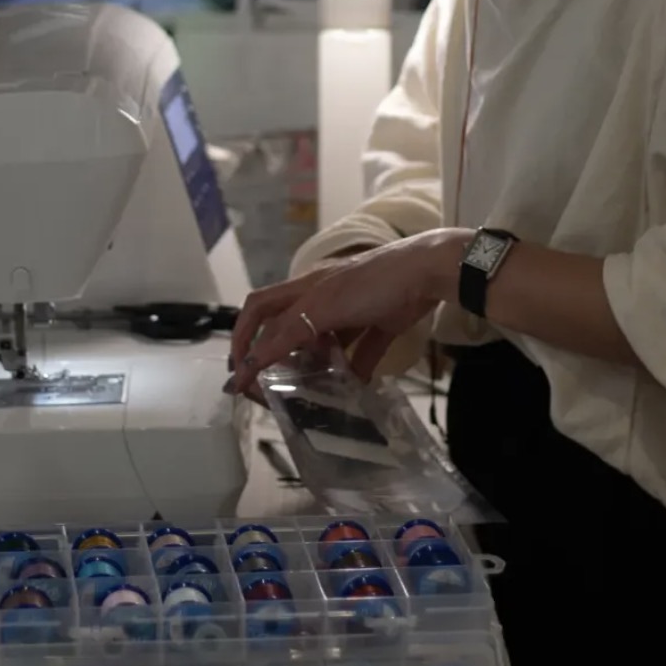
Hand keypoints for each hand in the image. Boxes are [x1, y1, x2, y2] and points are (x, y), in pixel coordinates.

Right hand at [229, 229, 470, 395]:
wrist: (428, 271)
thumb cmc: (372, 282)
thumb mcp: (323, 306)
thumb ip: (288, 333)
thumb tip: (252, 364)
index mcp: (304, 288)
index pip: (259, 310)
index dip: (243, 339)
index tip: (238, 375)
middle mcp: (322, 298)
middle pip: (288, 328)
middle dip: (276, 357)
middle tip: (270, 389)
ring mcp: (352, 310)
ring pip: (323, 342)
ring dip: (315, 366)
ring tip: (311, 393)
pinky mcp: (380, 322)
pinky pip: (360, 351)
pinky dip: (355, 371)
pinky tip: (355, 390)